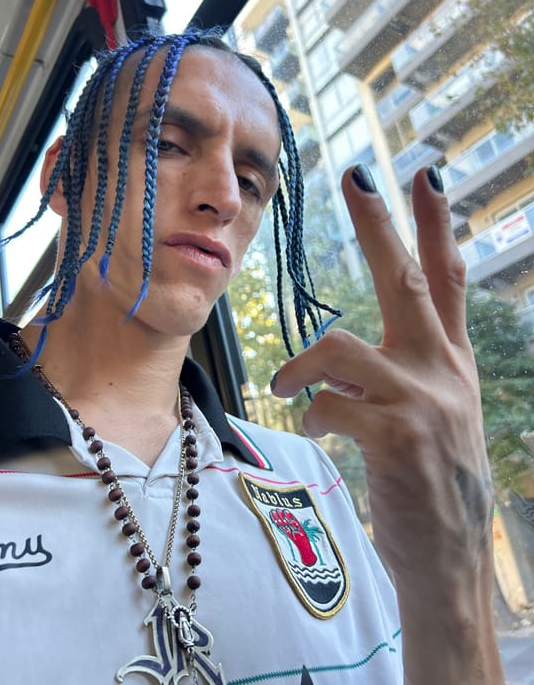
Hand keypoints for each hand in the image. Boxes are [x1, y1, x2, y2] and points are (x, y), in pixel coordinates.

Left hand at [271, 165, 500, 682]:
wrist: (449, 562)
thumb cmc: (430, 485)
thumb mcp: (434, 417)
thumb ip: (405, 374)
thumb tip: (346, 353)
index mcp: (451, 363)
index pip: (448, 279)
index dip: (436, 224)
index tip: (424, 175)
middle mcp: (444, 372)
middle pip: (408, 282)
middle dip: (380, 226)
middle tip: (356, 176)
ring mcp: (424, 402)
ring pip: (342, 347)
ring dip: (302, 365)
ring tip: (287, 386)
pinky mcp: (397, 436)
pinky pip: (329, 403)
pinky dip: (310, 413)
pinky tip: (318, 433)